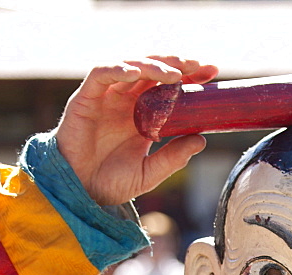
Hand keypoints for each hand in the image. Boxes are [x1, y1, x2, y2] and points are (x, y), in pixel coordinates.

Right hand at [56, 56, 217, 204]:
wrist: (80, 193)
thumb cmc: (111, 183)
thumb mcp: (149, 173)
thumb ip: (172, 157)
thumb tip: (201, 139)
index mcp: (142, 115)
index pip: (168, 87)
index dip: (189, 77)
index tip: (211, 74)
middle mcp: (125, 101)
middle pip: (153, 71)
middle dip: (176, 65)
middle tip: (198, 67)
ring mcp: (106, 97)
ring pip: (131, 67)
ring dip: (153, 66)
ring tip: (173, 75)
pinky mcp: (85, 98)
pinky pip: (101, 74)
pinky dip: (118, 69)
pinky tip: (135, 74)